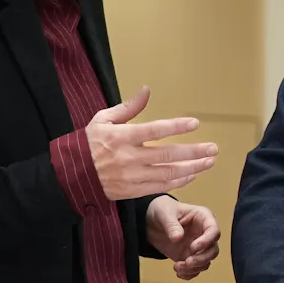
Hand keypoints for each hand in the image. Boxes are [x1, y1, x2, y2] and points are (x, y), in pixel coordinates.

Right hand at [85, 86, 217, 201]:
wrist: (70, 175)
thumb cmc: (88, 144)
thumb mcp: (103, 120)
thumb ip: (128, 107)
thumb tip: (147, 90)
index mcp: (121, 137)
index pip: (154, 130)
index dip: (176, 127)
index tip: (195, 123)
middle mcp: (128, 158)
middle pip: (167, 155)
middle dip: (194, 152)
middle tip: (213, 148)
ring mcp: (131, 177)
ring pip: (168, 173)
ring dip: (192, 168)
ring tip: (209, 162)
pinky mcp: (131, 191)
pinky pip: (160, 187)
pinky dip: (179, 182)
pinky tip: (192, 175)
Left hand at [146, 197, 220, 279]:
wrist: (151, 221)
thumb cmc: (162, 210)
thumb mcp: (165, 213)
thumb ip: (172, 225)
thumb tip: (178, 238)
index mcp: (203, 218)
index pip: (214, 231)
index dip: (206, 241)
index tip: (193, 248)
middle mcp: (204, 234)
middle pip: (213, 250)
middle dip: (201, 259)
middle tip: (187, 262)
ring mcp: (198, 247)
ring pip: (206, 262)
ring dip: (194, 268)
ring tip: (177, 267)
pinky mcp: (189, 257)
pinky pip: (195, 269)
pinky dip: (189, 274)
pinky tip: (179, 273)